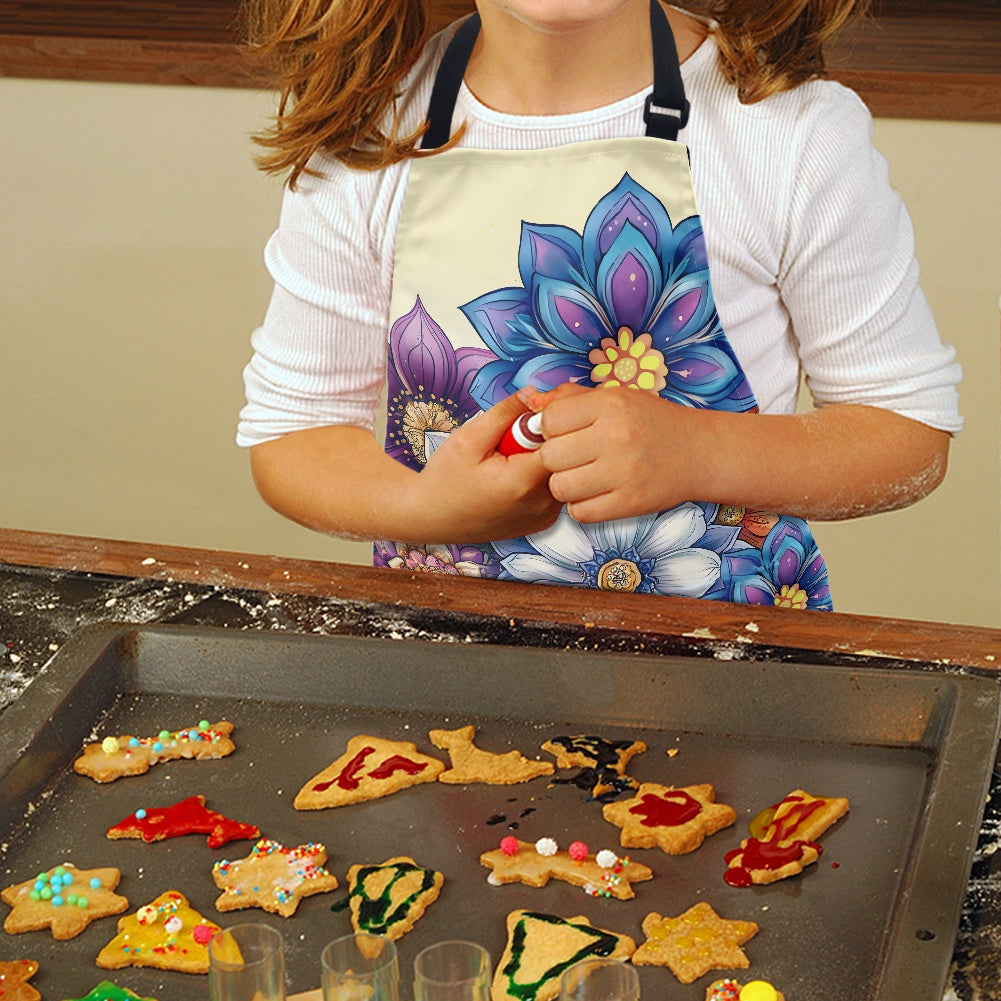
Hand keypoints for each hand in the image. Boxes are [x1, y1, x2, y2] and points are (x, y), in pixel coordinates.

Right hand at [413, 391, 562, 541]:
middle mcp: (541, 504)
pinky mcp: (544, 521)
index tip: (531, 414)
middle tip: (515, 436)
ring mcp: (545, 516)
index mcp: (523, 483)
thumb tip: (534, 393)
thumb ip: (505, 413)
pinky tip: (517, 474)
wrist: (433, 518)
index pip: (562, 440)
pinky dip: (541, 476)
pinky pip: (555, 488)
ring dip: (545, 457)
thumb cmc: (445, 480)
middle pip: (566, 457)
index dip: (550, 421)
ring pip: (562, 472)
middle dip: (546, 437)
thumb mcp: (469, 438)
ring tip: (512, 457)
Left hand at [536, 384, 702, 522]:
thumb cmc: (650, 422)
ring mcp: (624, 472)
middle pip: (549, 456)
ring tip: (583, 477)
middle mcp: (616, 436)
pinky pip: (580, 512)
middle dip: (555, 459)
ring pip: (560, 488)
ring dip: (565, 485)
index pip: (549, 420)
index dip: (549, 430)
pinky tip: (596, 494)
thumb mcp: (615, 397)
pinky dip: (582, 506)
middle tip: (573, 458)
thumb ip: (570, 398)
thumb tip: (530, 405)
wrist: (699, 452)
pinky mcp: (631, 502)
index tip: (563, 434)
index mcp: (610, 403)